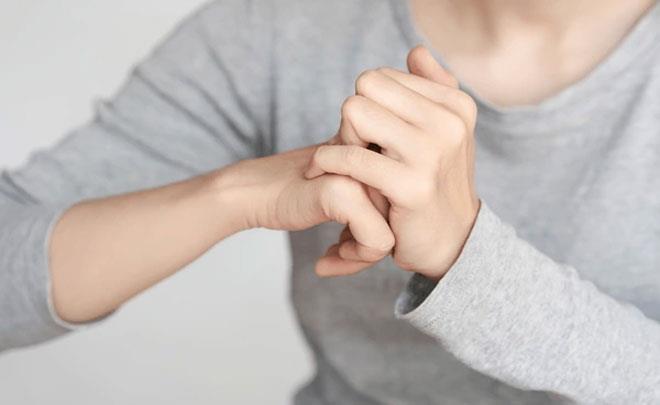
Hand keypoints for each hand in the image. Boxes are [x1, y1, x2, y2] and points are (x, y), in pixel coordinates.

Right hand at [217, 145, 393, 269]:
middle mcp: (374, 155)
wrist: (252, 191)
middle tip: (340, 252)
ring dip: (362, 255)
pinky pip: (376, 242)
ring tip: (333, 253)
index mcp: (379, 150)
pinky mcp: (343, 191)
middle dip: (373, 244)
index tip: (353, 241)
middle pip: (403, 215)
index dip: (387, 226)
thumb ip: (378, 204)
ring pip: (394, 230)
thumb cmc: (298, 195)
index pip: (408, 199)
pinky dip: (354, 259)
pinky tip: (325, 260)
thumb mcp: (346, 195)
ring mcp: (360, 171)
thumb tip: (407, 241)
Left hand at [306, 46, 480, 279]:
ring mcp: (432, 153)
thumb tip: (416, 51)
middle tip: (353, 147)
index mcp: (455, 104)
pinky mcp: (411, 186)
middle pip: (366, 87)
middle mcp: (449, 122)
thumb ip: (431, 88)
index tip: (367, 134)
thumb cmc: (437, 183)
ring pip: (355, 111)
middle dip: (351, 116)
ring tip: (347, 162)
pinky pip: (350, 156)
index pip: (381, 78)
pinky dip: (327, 162)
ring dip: (341, 137)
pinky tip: (325, 174)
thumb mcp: (445, 132)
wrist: (452, 241)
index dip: (366, 104)